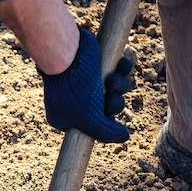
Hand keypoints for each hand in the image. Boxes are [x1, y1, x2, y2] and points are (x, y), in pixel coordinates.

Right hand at [40, 27, 132, 143]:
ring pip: (114, 90)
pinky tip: (121, 64)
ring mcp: (85, 82)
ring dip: (120, 85)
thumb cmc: (75, 89)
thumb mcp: (91, 120)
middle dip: (114, 104)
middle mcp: (74, 101)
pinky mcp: (95, 63)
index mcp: (65, 118)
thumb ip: (107, 133)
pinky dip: (123, 68)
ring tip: (113, 78)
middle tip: (110, 99)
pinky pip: (117, 69)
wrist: (67, 53)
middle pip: (106, 110)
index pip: (91, 129)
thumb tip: (125, 137)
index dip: (104, 124)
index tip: (106, 117)